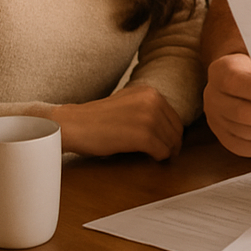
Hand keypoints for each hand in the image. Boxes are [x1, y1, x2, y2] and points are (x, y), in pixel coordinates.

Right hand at [50, 84, 182, 160]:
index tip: (170, 143)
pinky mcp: (143, 135)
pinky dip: (159, 157)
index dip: (173, 133)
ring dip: (166, 152)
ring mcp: (149, 118)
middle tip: (168, 154)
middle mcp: (153, 101)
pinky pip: (162, 151)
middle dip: (173, 144)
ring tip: (158, 158)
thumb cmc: (97, 118)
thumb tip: (166, 125)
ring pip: (171, 142)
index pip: (174, 116)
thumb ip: (147, 107)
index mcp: (150, 92)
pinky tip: (151, 158)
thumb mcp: (128, 101)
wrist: (74, 124)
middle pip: (176, 129)